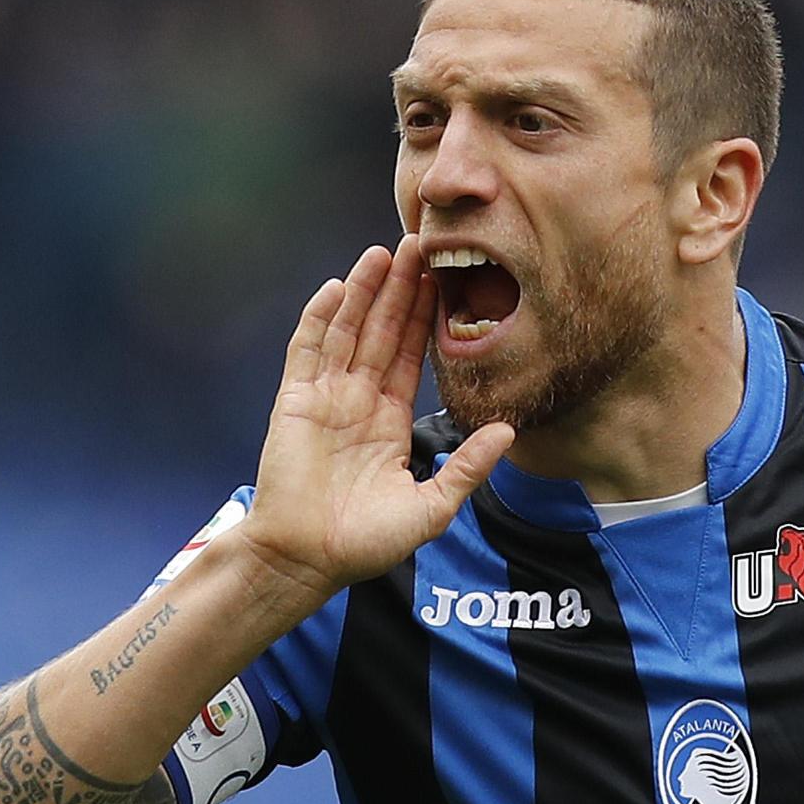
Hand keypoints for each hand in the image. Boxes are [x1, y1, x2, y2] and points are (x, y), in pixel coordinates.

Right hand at [238, 235, 514, 602]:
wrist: (306, 560)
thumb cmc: (364, 543)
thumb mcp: (431, 507)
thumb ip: (467, 467)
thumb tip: (509, 431)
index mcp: (389, 422)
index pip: (411, 356)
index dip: (425, 318)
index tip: (442, 279)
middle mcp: (357, 402)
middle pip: (382, 333)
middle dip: (399, 289)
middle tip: (418, 243)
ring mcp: (324, 398)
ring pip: (347, 331)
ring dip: (363, 291)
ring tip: (382, 251)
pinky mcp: (294, 401)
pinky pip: (307, 350)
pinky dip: (320, 318)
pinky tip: (337, 287)